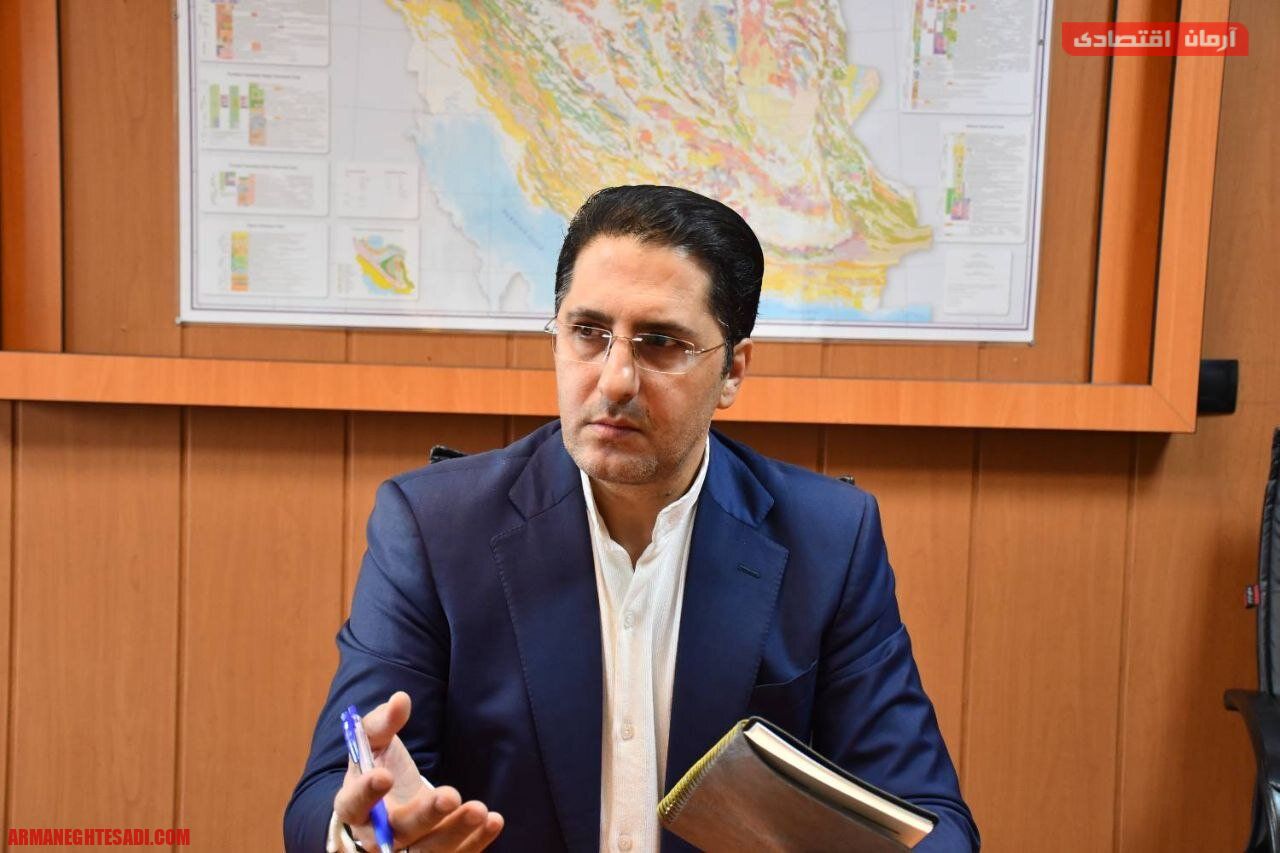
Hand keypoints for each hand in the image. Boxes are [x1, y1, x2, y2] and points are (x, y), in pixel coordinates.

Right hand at [333, 691, 503, 851]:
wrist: (389, 804)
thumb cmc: (378, 767)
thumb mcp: (374, 742)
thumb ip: (382, 721)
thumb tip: (400, 699)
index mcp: (353, 807)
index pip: (353, 805)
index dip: (366, 793)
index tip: (384, 775)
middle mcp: (376, 837)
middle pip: (398, 834)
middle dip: (426, 815)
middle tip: (450, 794)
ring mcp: (406, 850)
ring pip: (428, 851)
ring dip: (455, 832)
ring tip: (479, 810)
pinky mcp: (434, 852)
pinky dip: (476, 842)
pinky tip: (493, 820)